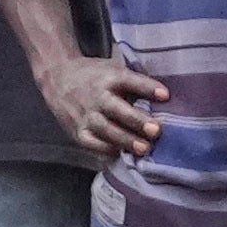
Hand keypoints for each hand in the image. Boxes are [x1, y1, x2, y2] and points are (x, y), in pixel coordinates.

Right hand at [39, 51, 175, 167]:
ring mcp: (86, 115)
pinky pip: (92, 144)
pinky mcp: (77, 131)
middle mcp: (97, 96)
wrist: (58, 78)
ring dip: (126, 140)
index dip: (147, 87)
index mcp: (110, 77)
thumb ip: (137, 83)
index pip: (130, 80)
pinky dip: (106, 151)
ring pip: (106, 130)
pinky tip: (121, 156)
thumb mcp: (115, 70)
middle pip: (117, 109)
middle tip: (156, 130)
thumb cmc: (96, 76)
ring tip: (144, 148)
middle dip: (137, 120)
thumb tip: (168, 98)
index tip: (165, 94)